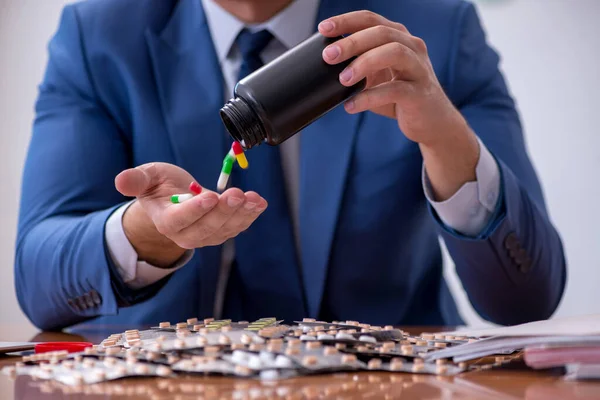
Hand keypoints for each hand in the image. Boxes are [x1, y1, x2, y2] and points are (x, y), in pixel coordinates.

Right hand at [115, 162, 266, 266]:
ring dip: (242, 213)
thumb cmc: (159, 187)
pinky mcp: (222, 232)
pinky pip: (237, 226)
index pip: (180, 220)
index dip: (196, 210)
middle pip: (207, 226)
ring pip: (226, 229)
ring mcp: (207, 235)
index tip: (210, 196)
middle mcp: (187, 234)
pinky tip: (259, 202)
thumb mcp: (146, 178)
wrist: (174, 200)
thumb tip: (120, 180)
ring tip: (253, 198)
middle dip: (224, 211)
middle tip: (237, 194)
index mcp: (166, 220)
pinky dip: (250, 214)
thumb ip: (136, 180)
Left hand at [319, 11, 478, 199]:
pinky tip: (352, 106)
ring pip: (393, 53)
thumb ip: (357, 68)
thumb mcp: (376, 78)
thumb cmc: (400, 97)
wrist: (432, 123)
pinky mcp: (420, 93)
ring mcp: (419, 69)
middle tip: (328, 56)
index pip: (371, 20)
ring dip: (364, 63)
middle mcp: (412, 47)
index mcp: (399, 38)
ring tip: (343, 80)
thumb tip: (324, 67)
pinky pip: (395, 90)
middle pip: (381, 33)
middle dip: (352, 42)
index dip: (347, 21)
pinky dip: (369, 97)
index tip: (323, 28)